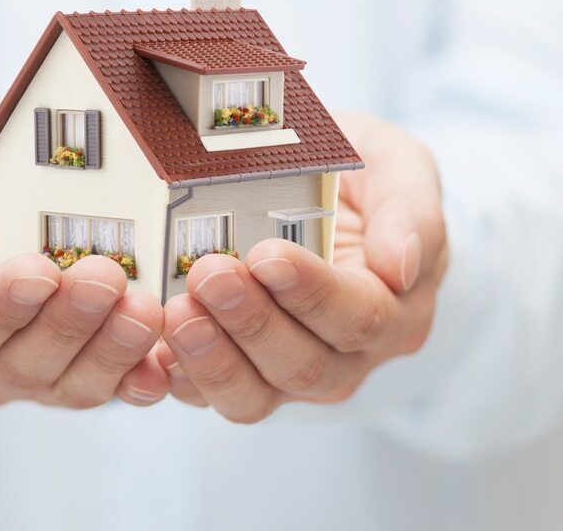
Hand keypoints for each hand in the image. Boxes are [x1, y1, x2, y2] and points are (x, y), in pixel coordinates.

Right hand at [0, 98, 167, 408]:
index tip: (40, 271)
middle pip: (19, 362)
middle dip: (68, 322)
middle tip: (107, 276)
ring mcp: (29, 367)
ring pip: (70, 382)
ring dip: (111, 350)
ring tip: (146, 308)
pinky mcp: (81, 361)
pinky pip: (111, 384)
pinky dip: (138, 378)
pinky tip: (164, 363)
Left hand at [154, 113, 447, 422]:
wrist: (325, 192)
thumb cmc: (364, 177)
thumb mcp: (400, 168)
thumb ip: (411, 211)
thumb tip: (402, 266)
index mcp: (395, 310)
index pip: (358, 316)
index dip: (312, 292)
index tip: (268, 255)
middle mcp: (346, 356)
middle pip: (302, 364)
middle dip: (251, 322)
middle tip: (209, 274)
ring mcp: (288, 373)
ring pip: (254, 394)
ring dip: (211, 358)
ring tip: (176, 312)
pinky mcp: (239, 372)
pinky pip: (209, 394)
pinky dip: (179, 378)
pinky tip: (152, 350)